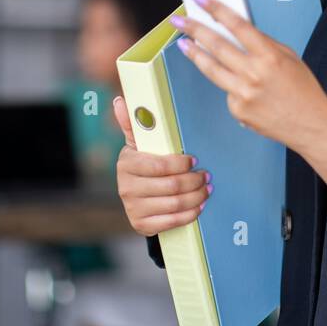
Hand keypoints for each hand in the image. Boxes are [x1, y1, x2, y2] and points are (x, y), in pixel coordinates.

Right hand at [112, 95, 211, 235]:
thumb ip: (132, 124)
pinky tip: (199, 206)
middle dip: (194, 181)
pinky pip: (172, 221)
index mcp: (126, 163)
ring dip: (197, 196)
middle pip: (171, 186)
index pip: (159, 165)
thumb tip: (119, 100)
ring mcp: (133, 208)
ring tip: (207, 189)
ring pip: (174, 204)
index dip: (180, 164)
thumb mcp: (138, 144)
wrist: (137, 198)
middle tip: (207, 175)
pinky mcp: (141, 225)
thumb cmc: (143, 164)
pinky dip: (190, 213)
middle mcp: (126, 187)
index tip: (194, 159)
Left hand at [169, 0, 326, 150]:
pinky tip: (240, 88)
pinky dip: (229, 85)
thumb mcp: (290, 58)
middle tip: (179, 20)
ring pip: (211, 68)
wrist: (311, 126)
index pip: (237, 26)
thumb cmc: (304, 91)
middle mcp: (253, 74)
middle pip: (216, 45)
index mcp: (269, 56)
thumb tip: (239, 32)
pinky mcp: (237, 110)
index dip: (216, 10)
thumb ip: (264, 43)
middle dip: (194, 29)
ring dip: (194, 53)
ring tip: (183, 43)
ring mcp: (243, 94)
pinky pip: (227, 91)